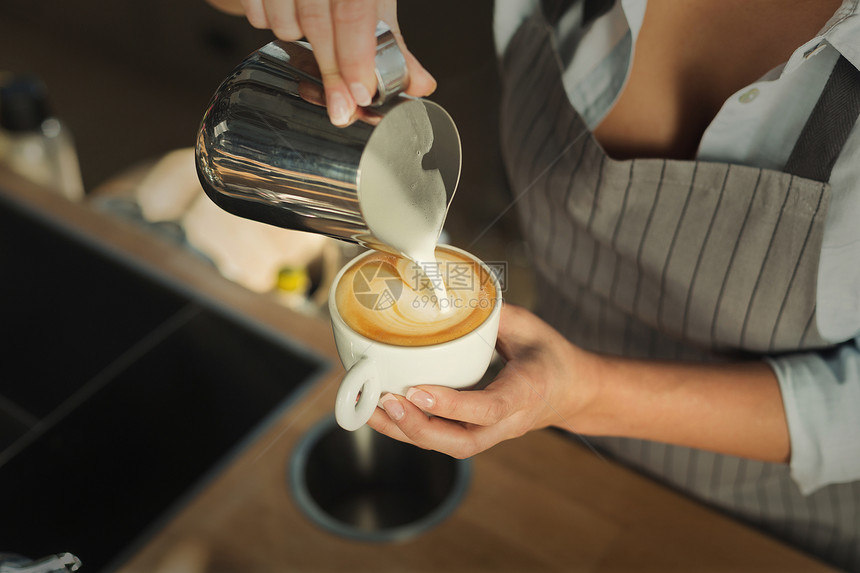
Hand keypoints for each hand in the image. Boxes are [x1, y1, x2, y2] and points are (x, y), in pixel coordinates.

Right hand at [207, 0, 436, 124]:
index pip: (353, 12)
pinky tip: (287, 17)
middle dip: (332, 74)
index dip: (356, 57)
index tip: (361, 93)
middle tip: (341, 108)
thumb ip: (393, 45)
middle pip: (319, 25)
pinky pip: (257, 18)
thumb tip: (419, 85)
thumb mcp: (373, 5)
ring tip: (312, 39)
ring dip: (300, 46)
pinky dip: (272, 27)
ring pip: (286, 25)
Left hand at [367, 304, 601, 457]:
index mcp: (526, 392)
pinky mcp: (476, 434)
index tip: (416, 390)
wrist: (572, 391)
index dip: (451, 404)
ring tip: (370, 409)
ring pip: (447, 447)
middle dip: (418, 427)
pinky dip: (409, 430)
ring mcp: (492, 433)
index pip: (489, 408)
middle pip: (461, 442)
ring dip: (405, 432)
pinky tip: (381, 414)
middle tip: (386, 402)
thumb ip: (492, 313)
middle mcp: (508, 421)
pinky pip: (442, 440)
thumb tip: (453, 296)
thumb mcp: (529, 326)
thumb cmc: (549, 356)